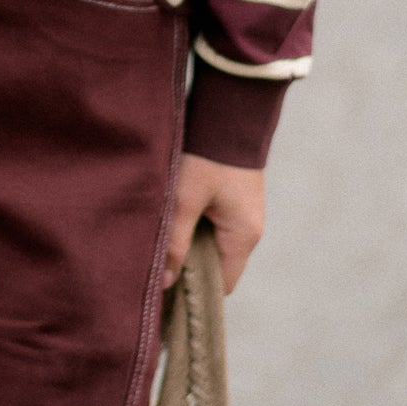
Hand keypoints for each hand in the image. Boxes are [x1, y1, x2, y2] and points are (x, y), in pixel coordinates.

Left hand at [163, 153, 264, 294]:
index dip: (194, 293)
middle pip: (217, 266)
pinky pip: (215, 226)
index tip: (164, 294)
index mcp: (243, 237)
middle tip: (156, 269)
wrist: (230, 111)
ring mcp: (245, 213)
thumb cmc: (207, 157)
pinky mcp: (236, 198)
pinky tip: (173, 222)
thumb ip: (174, 243)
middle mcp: (250, 229)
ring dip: (189, 246)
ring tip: (161, 245)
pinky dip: (195, 229)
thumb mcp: (184, 200)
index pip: (221, 286)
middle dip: (189, 270)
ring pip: (213, 244)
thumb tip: (165, 283)